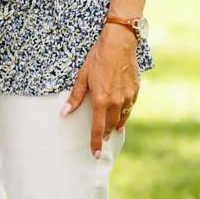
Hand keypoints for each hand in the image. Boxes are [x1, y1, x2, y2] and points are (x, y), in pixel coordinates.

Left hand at [62, 25, 138, 153]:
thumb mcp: (82, 76)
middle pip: (111, 125)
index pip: (97, 128)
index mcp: (101, 100)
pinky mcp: (135, 90)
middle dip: (105, 133)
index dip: (95, 143)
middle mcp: (116, 102)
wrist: (120, 44)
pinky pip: (130, 107)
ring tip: (113, 131)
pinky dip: (125, 113)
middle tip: (102, 140)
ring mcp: (127, 97)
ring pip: (122, 117)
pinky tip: (123, 114)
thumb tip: (64, 113)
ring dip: (116, 125)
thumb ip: (75, 97)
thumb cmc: (98, 58)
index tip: (95, 154)